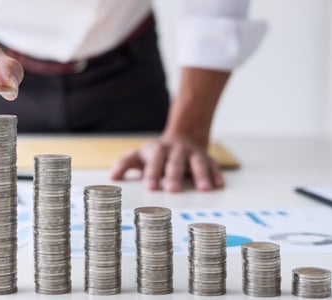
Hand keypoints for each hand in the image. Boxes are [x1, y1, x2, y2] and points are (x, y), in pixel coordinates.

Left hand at [110, 135, 224, 191]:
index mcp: (159, 150)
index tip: (149, 187)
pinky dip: (217, 175)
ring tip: (205, 189)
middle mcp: (177, 151)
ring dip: (201, 175)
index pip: (155, 161)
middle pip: (176, 162)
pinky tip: (219, 185)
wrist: (184, 137)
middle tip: (173, 190)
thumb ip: (125, 164)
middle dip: (174, 175)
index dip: (152, 174)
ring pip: (198, 163)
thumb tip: (112, 177)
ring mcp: (194, 154)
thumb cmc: (157, 153)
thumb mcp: (139, 156)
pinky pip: (214, 166)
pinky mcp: (208, 159)